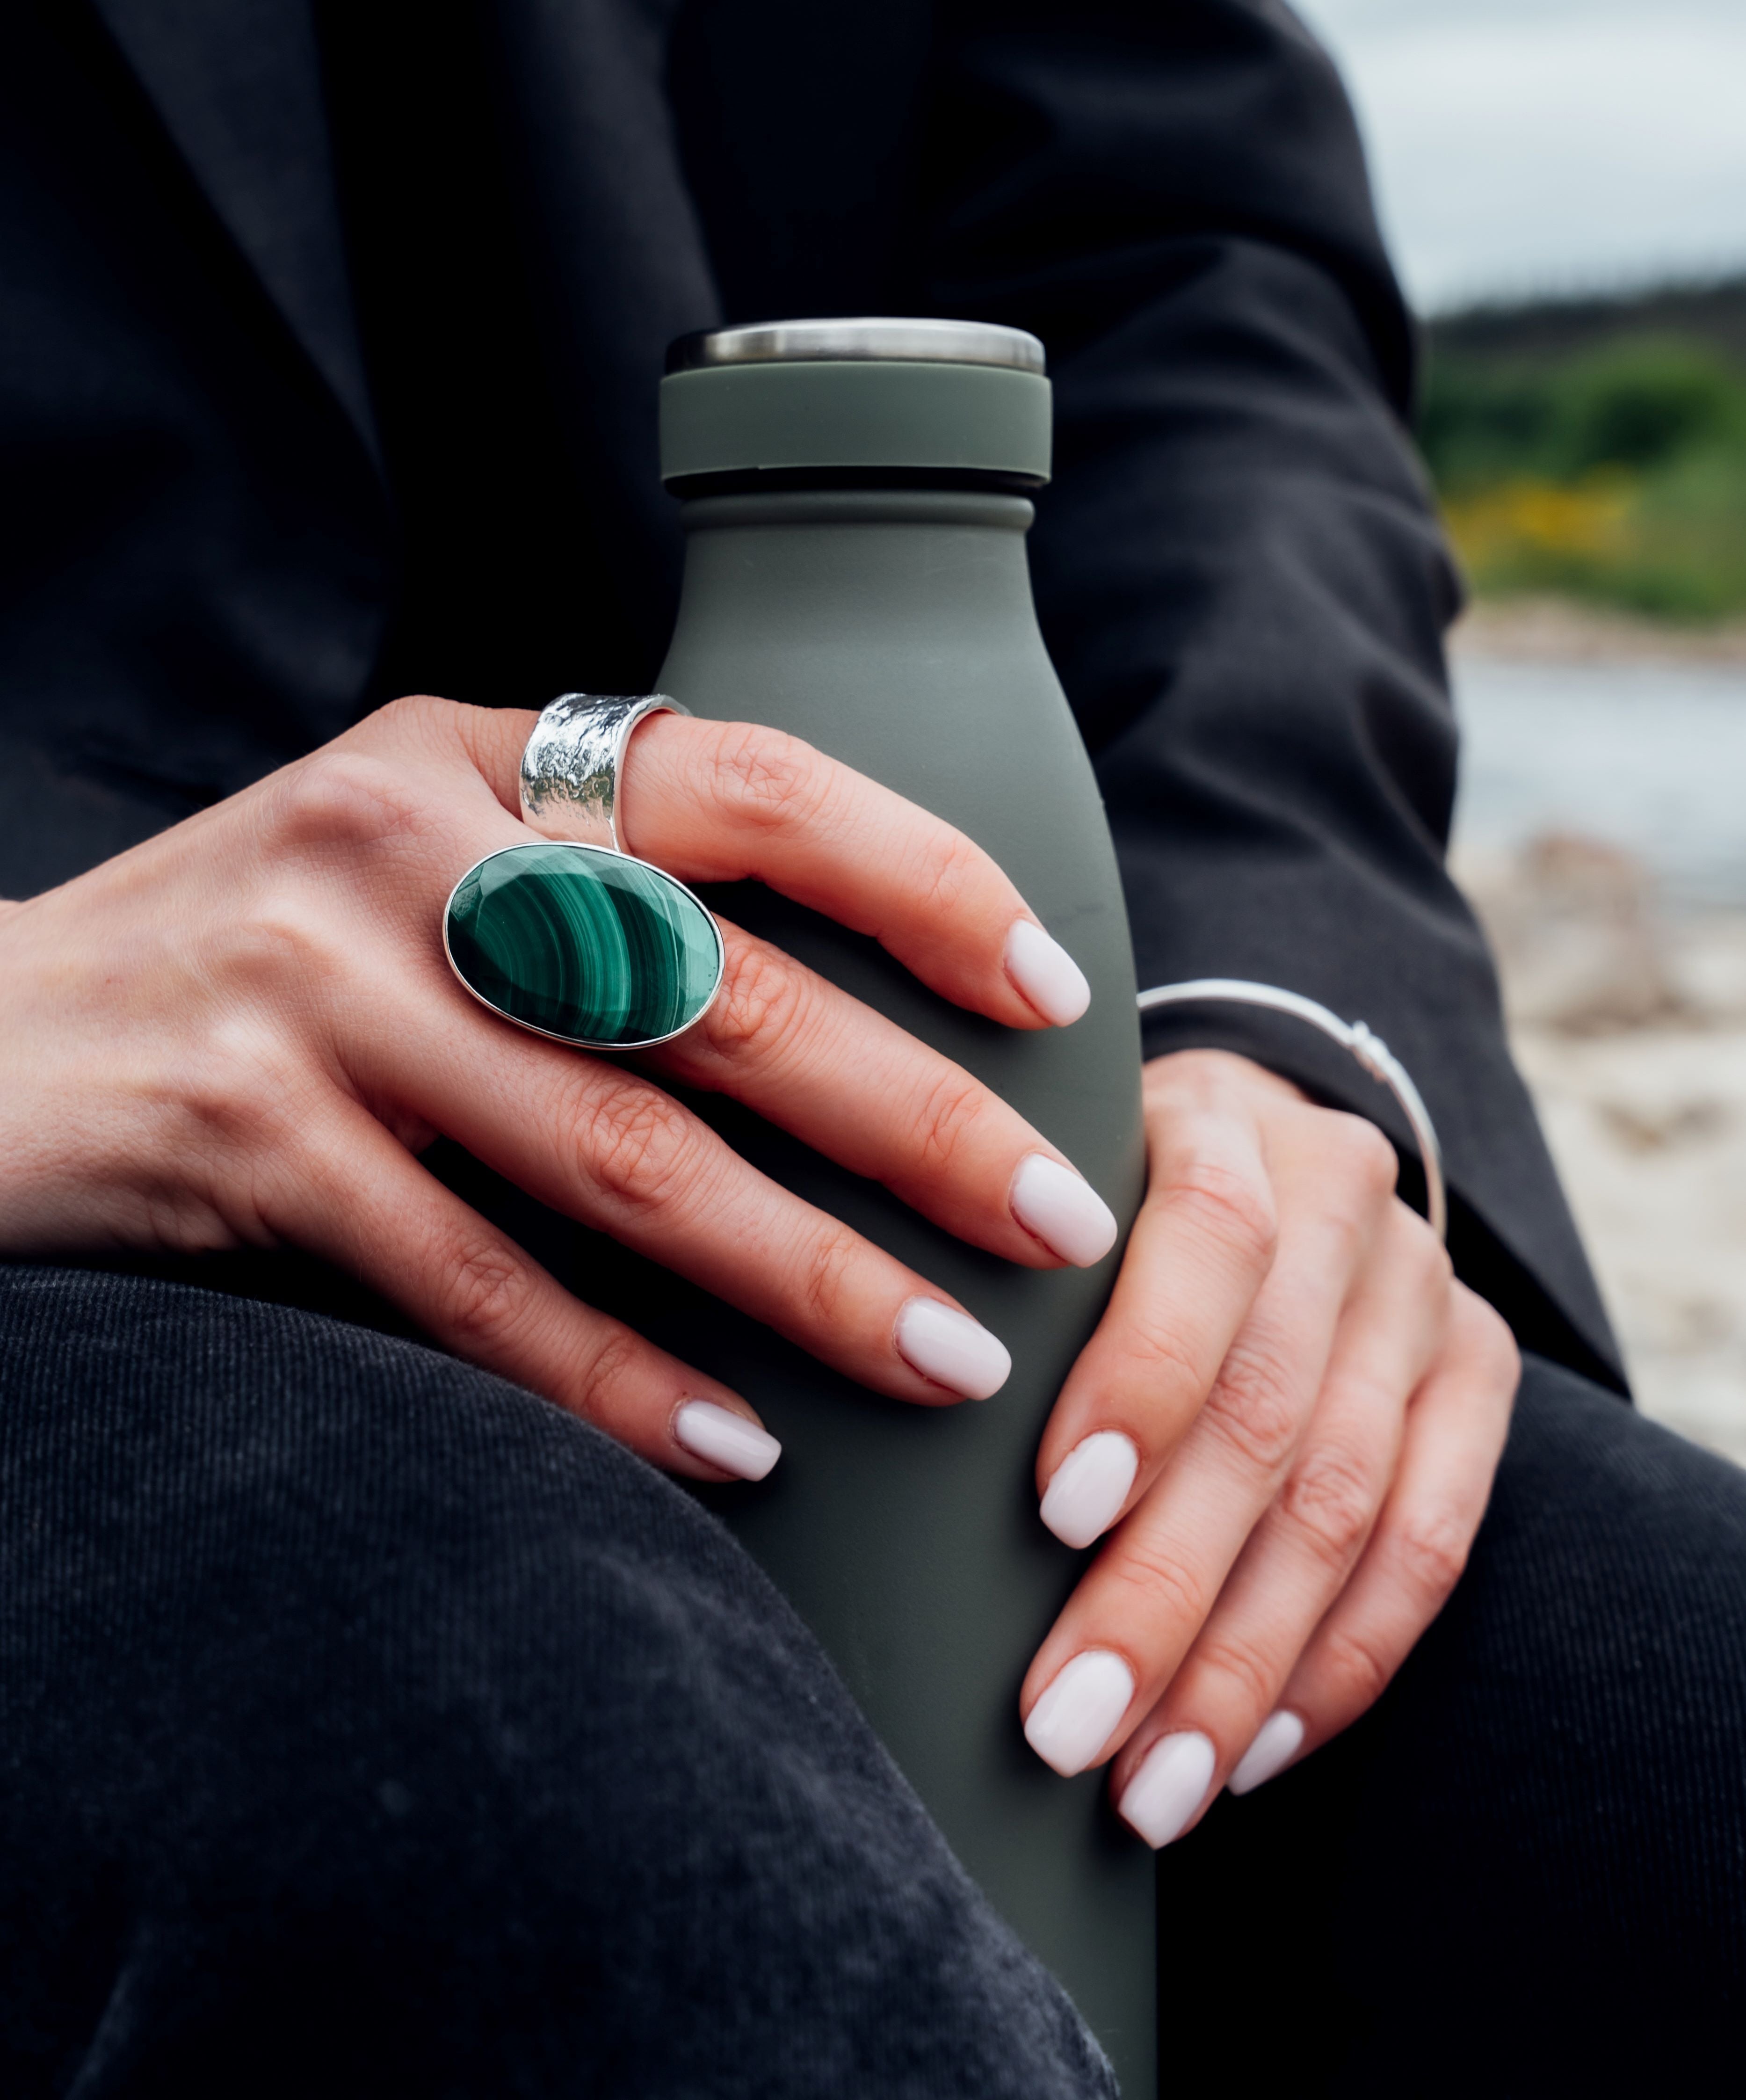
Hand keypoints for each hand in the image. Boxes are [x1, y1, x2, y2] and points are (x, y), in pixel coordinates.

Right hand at [0, 697, 1115, 1478]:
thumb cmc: (260, 955)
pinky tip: (741, 1446)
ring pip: (626, 1158)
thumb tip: (855, 995)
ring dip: (809, 1276)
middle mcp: (402, 848)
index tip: (1055, 992)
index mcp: (469, 753)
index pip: (751, 787)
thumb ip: (590, 877)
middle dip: (918, 1121)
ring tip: (954, 1357)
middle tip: (1058, 1223)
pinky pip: (482, 1289)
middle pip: (723, 995)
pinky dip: (620, 1381)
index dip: (926, 882)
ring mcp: (319, 996)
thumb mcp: (409, 850)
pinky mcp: (251, 1147)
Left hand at [1018, 1049, 1519, 1838]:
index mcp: (1220, 1119)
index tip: (1056, 1516)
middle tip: (1064, 1726)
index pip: (1207, 1244)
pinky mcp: (1481, 1368)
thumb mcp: (1036, 1187)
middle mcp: (1343, 1189)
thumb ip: (994, 1275)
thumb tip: (906, 1417)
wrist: (1248, 1140)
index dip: (1142, 1382)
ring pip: (1348, 1502)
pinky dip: (1341, 1661)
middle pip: (1269, 1412)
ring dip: (1241, 1664)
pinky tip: (1250, 1748)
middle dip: (1163, 1591)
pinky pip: (1433, 1543)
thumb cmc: (1085, 1191)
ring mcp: (1423, 1285)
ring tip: (1147, 1785)